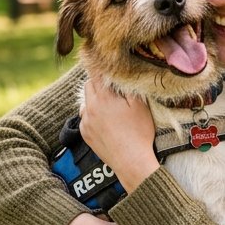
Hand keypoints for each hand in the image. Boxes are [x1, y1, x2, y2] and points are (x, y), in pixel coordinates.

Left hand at [78, 76, 159, 191]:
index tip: (104, 63)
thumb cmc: (139, 133)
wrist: (131, 161)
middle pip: (88, 85)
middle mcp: (90, 108)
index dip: (100, 66)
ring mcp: (86, 122)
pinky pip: (85, 118)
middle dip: (98, 82)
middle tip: (111, 86)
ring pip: (85, 102)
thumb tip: (120, 74)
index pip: (96, 73)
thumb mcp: (140, 105)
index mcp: (104, 98)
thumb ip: (128, 87)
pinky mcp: (85, 134)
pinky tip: (105, 121)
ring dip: (94, 99)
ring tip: (109, 106)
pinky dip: (92, 115)